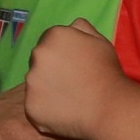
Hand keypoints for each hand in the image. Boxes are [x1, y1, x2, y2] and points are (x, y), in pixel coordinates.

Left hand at [23, 22, 126, 139]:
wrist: (109, 107)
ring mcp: (31, 81)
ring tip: (68, 99)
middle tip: (70, 82)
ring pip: (34, 83)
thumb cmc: (107, 72)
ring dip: (45, 88)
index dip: (60, 53)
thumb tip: (70, 27)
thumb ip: (82, 29)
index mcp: (54, 36)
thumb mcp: (100, 41)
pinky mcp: (30, 105)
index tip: (72, 66)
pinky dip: (45, 109)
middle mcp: (37, 54)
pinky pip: (34, 105)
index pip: (48, 41)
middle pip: (38, 61)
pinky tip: (62, 112)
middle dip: (50, 69)